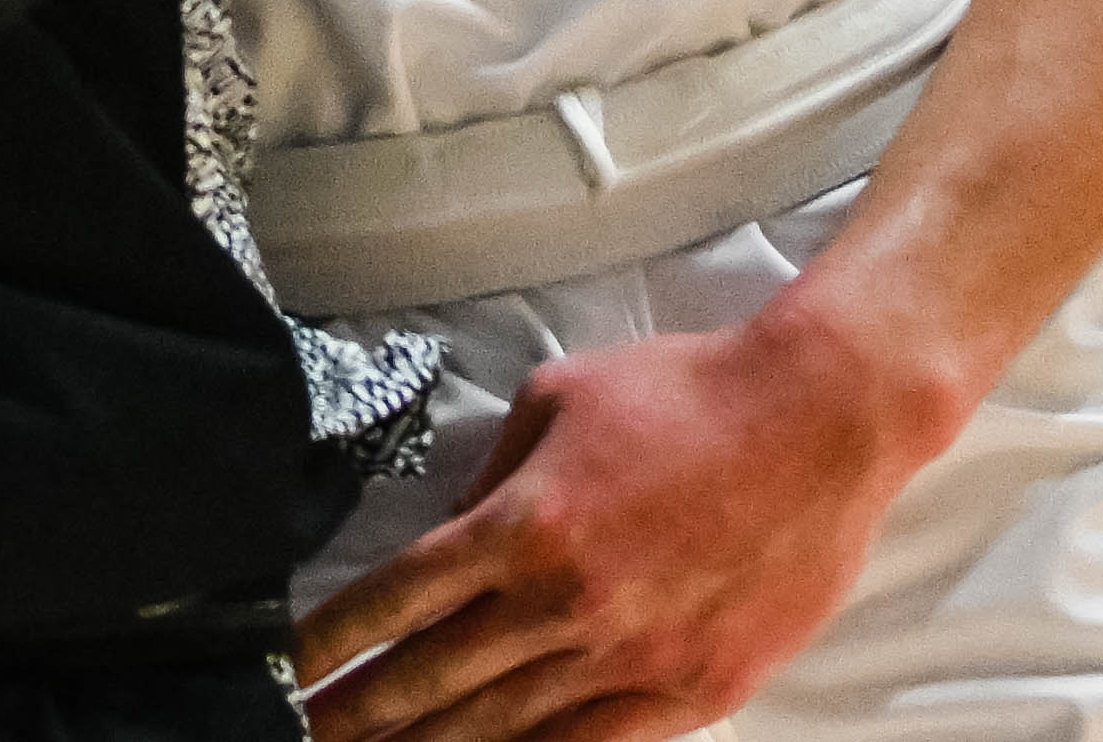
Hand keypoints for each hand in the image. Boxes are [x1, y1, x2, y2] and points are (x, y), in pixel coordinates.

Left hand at [296, 303, 957, 738]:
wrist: (818, 421)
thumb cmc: (686, 396)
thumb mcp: (557, 402)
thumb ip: (490, 481)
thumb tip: (447, 540)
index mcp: (524, 525)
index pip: (395, 601)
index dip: (329, 644)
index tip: (285, 673)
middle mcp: (566, 604)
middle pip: (433, 683)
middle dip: (359, 719)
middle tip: (306, 739)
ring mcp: (632, 659)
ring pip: (505, 730)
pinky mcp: (693, 692)